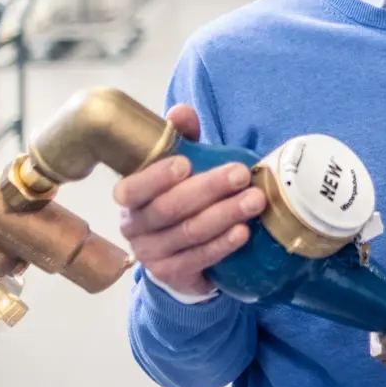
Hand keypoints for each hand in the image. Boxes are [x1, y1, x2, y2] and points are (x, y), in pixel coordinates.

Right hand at [113, 105, 265, 296]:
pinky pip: (199, 259)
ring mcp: (151, 254)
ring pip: (189, 233)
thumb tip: (181, 112)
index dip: (156, 177)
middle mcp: (134, 227)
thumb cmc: (178, 197)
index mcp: (130, 197)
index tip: (186, 163)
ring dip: (224, 215)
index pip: (132, 188)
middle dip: (208, 189)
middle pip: (169, 209)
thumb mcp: (178, 165)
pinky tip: (243, 232)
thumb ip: (179, 137)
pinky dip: (223, 244)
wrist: (178, 252)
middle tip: (241, 174)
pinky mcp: (171, 274)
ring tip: (254, 200)